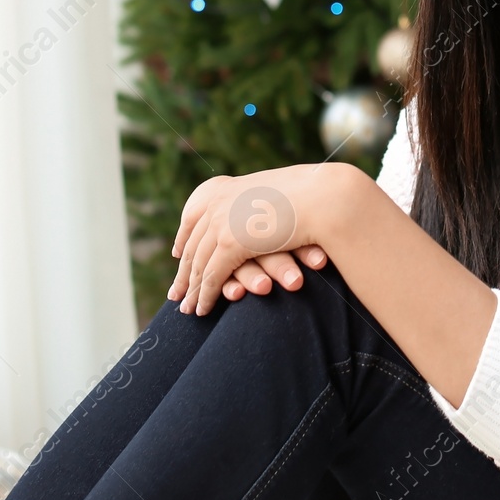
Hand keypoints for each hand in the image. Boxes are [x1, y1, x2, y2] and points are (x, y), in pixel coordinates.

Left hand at [167, 164, 359, 315]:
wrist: (323, 196)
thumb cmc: (308, 195)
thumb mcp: (272, 194)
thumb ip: (254, 204)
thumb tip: (253, 210)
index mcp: (223, 188)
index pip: (193, 217)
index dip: (184, 239)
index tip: (178, 254)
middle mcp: (215, 203)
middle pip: (192, 244)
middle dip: (184, 271)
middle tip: (176, 292)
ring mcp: (220, 222)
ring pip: (199, 264)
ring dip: (192, 290)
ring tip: (187, 309)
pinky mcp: (229, 244)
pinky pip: (212, 278)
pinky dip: (206, 297)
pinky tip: (202, 311)